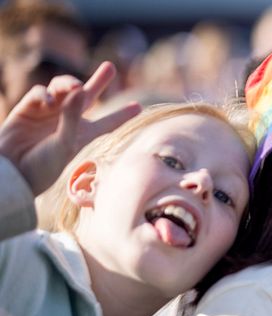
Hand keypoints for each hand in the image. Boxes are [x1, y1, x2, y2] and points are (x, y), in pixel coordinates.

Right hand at [0, 61, 140, 194]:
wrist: (12, 172)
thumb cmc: (43, 165)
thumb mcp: (65, 144)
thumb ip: (73, 117)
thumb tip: (80, 89)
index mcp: (84, 134)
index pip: (108, 122)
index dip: (123, 114)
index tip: (139, 107)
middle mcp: (68, 120)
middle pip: (87, 96)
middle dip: (99, 81)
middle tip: (110, 66)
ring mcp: (48, 113)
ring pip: (63, 88)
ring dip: (68, 83)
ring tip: (75, 87)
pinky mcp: (28, 109)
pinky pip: (40, 93)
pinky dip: (45, 94)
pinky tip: (49, 102)